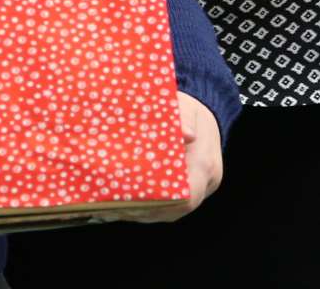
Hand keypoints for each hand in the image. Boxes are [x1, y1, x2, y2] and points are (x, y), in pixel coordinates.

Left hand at [121, 93, 223, 222]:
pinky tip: (126, 207)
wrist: (206, 116)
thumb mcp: (184, 105)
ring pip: (172, 212)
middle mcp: (206, 181)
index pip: (187, 196)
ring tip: (113, 211)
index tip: (129, 201)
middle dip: (144, 212)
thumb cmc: (188, 109)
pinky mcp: (193, 191)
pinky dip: (150, 210)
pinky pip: (172, 208)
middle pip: (176, 209)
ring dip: (144, 214)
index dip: (159, 204)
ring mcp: (201, 189)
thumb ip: (183, 117)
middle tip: (113, 208)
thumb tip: (186, 134)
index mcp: (204, 163)